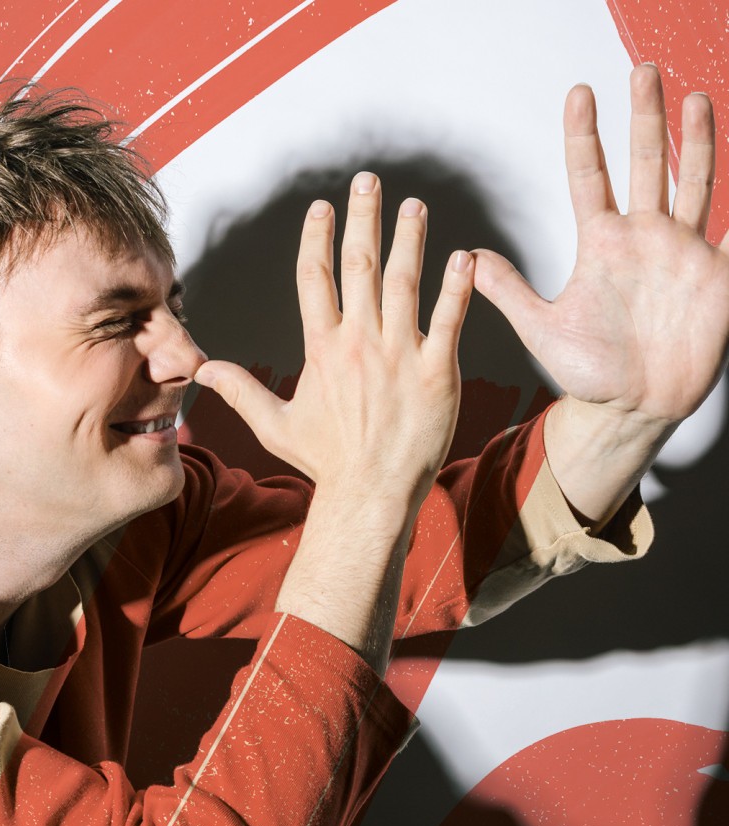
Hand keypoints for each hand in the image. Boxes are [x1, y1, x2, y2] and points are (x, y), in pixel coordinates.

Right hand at [195, 172, 473, 512]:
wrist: (371, 495)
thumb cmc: (327, 463)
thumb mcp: (276, 425)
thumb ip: (240, 391)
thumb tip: (201, 372)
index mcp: (323, 349)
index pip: (314, 277)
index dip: (318, 237)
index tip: (323, 207)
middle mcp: (359, 343)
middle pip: (359, 265)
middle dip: (363, 218)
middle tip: (370, 181)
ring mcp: (400, 356)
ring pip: (404, 282)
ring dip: (410, 239)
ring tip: (415, 206)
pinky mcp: (437, 374)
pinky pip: (448, 321)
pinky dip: (457, 288)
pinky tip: (463, 257)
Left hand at [475, 64, 728, 428]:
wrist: (632, 408)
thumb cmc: (590, 374)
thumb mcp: (543, 332)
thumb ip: (511, 293)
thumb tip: (468, 259)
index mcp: (602, 245)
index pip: (589, 177)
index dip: (584, 135)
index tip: (579, 92)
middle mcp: (643, 239)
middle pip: (646, 163)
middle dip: (644, 117)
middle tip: (640, 71)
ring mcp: (681, 253)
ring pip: (693, 182)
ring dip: (696, 141)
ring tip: (694, 97)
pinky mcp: (715, 278)